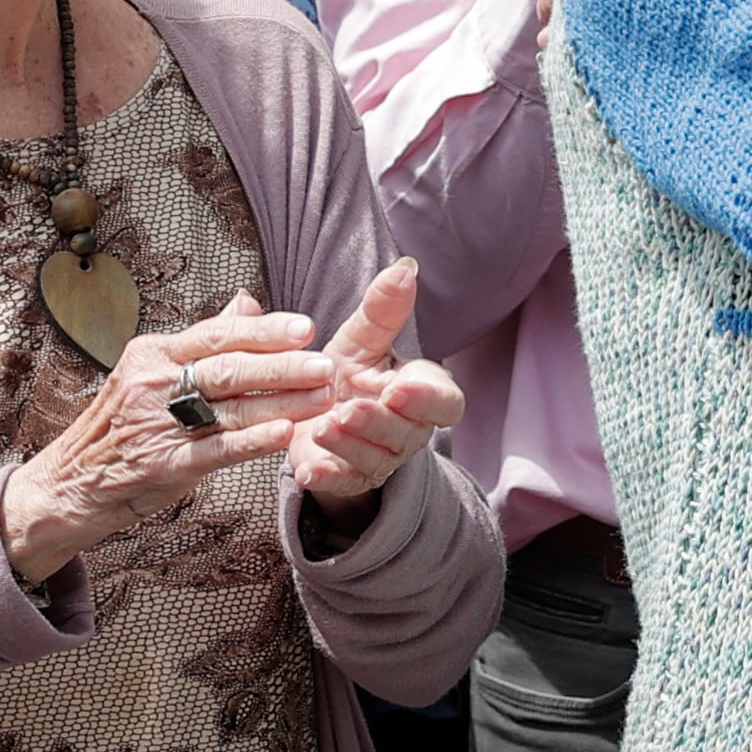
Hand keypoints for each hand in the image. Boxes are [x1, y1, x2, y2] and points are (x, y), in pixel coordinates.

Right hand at [0, 296, 340, 585]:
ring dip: (282, 402)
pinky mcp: (160, 464)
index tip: (307, 328)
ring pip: (228, 408)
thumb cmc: (122, 425)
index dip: (264, 331)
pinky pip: (213, 450)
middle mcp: (152, 383)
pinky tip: (285, 435)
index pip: (217, 335)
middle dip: (284, 367)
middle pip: (228, 369)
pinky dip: (251, 442)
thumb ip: (203, 341)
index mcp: (154, 354)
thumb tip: (246, 301)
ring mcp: (155, 424)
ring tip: (323, 398)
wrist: (68, 484)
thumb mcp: (153, 373)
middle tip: (327, 366)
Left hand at [283, 257, 462, 522]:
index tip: (400, 387)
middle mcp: (408, 430)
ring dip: (350, 445)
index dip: (427, 399)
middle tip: (351, 409)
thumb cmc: (345, 374)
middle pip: (409, 433)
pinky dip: (325, 478)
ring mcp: (379, 458)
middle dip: (379, 423)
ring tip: (323, 426)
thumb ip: (384, 310)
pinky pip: (342, 483)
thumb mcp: (361, 340)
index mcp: (421, 394)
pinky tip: (307, 469)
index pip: (445, 403)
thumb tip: (405, 268)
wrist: (312, 415)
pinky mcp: (347, 478)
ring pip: (376, 459)